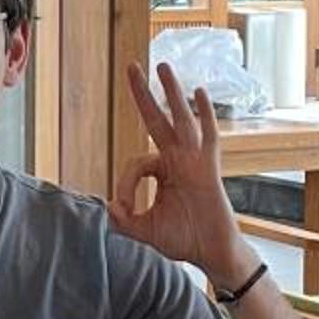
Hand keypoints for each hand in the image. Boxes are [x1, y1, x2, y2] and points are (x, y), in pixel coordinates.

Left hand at [111, 63, 257, 287]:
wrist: (211, 252)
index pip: (135, 163)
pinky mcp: (209, 169)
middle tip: (130, 66)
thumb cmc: (183, 239)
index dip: (124, 184)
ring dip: (171, 93)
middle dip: (143, 94)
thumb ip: (124, 220)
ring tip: (162, 66)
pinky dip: (205, 115)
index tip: (123, 208)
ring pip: (181, 120)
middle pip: (157, 119)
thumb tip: (107, 208)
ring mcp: (195, 161)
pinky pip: (208, 137)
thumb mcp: (145, 230)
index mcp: (162, 170)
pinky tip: (199, 93)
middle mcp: (178, 159)